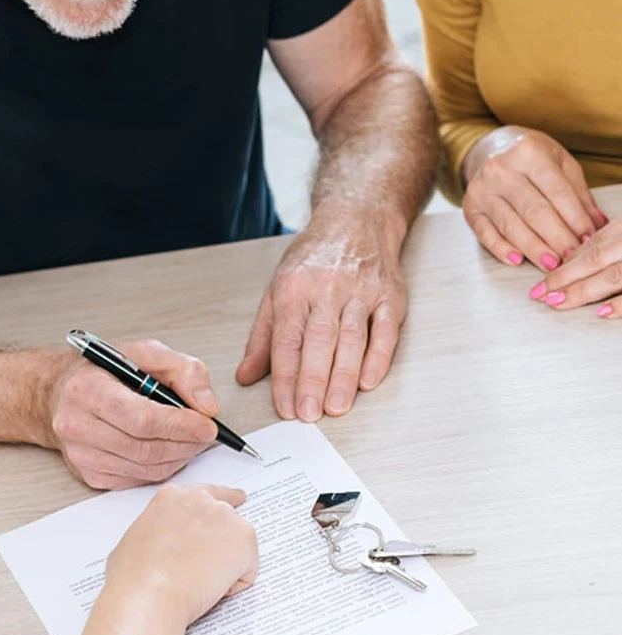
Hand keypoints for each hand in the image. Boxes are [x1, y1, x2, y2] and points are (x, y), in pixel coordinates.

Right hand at [45, 340, 219, 490]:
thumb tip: (207, 405)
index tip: (207, 426)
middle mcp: (77, 424)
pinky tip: (167, 451)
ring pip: (144, 469)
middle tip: (205, 435)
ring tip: (190, 441)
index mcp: (88, 389)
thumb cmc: (102, 372)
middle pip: (145, 448)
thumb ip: (183, 371)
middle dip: (185, 444)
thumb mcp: (144, 353)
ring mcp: (80, 454)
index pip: (142, 419)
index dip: (180, 426)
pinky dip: (159, 469)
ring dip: (177, 458)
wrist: (58, 393)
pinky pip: (135, 480)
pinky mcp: (87, 474)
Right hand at [106, 484, 258, 626]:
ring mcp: (224, 517)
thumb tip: (160, 549)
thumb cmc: (134, 575)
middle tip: (213, 563)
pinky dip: (236, 583)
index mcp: (172, 497)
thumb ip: (158, 533)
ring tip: (201, 582)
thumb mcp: (136, 539)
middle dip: (223, 540)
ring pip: (238, 543)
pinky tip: (212, 589)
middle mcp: (201, 500)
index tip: (236, 499)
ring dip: (227, 564)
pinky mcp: (243, 539)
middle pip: (226, 516)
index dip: (222, 499)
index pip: (205, 492)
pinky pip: (248, 568)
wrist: (149, 594)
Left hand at [236, 211, 407, 421]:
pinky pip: (385, 330)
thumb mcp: (276, 289)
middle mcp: (326, 289)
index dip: (285, 377)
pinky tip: (368, 382)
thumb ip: (262, 337)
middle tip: (308, 415)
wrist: (355, 219)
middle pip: (318, 341)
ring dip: (343, 376)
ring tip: (336, 407)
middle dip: (312, 381)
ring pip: (351, 339)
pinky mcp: (389, 296)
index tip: (284, 407)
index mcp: (293, 289)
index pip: (287, 339)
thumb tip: (246, 376)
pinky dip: (378, 358)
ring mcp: (361, 292)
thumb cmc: (313, 259)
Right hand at [462, 126, 606, 269]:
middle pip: (534, 211)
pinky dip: (501, 249)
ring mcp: (482, 190)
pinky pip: (485, 233)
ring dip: (533, 248)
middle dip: (556, 238)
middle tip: (572, 257)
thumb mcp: (562, 165)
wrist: (495, 151)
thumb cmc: (533, 161)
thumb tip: (596, 225)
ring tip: (552, 264)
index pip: (557, 192)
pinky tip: (517, 260)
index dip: (575, 219)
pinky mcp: (470, 208)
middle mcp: (500, 169)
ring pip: (511, 225)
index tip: (588, 239)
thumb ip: (579, 194)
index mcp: (528, 152)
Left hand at [531, 216, 621, 316]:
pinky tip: (602, 312)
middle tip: (539, 295)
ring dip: (583, 290)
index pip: (588, 249)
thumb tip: (568, 263)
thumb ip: (604, 244)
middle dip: (564, 279)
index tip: (540, 285)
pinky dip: (620, 304)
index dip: (562, 268)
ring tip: (557, 302)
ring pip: (612, 275)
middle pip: (594, 259)